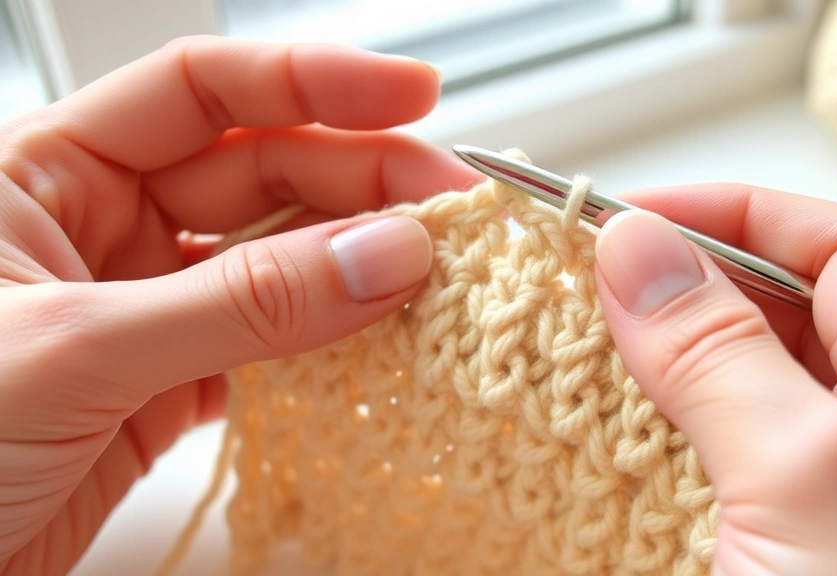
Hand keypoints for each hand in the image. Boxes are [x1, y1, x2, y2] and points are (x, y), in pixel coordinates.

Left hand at [0, 36, 478, 574]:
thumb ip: (242, 303)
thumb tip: (382, 256)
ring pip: (280, 259)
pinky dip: (333, 344)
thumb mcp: (78, 351)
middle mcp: (105, 227)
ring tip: (436, 273)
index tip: (411, 94)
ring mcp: (147, 306)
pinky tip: (380, 339)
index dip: (314, 83)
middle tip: (449, 211)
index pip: (202, 92)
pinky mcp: (175, 382)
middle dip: (364, 184)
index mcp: (49, 173)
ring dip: (360, 264)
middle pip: (264, 172)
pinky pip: (276, 342)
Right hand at [594, 185, 836, 574]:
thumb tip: (639, 248)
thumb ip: (723, 358)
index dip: (743, 215)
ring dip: (669, 360)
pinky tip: (616, 434)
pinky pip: (720, 464)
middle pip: (798, 316)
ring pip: (751, 391)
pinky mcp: (784, 550)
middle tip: (597, 277)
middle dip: (696, 280)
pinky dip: (663, 435)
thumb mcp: (806, 480)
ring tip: (590, 347)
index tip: (638, 216)